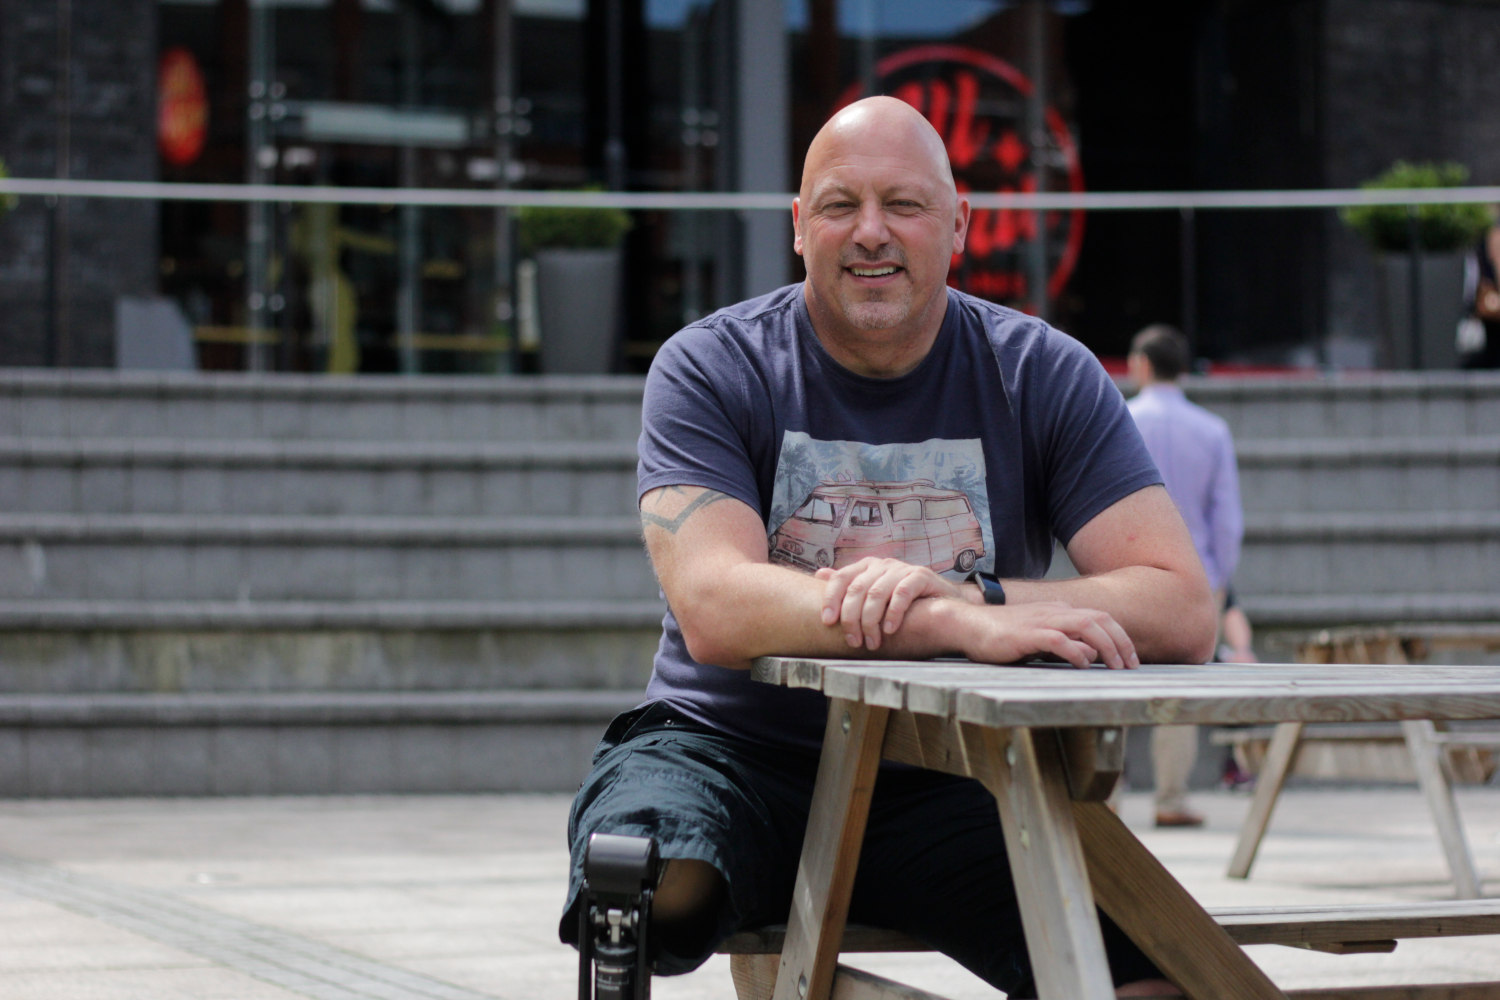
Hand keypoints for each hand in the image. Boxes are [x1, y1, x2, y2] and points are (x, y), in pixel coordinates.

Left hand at [815, 557, 964, 650]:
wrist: (943, 602)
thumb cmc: (904, 602)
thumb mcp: (874, 593)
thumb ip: (850, 585)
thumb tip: (819, 574)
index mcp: (866, 567)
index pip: (841, 578)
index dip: (831, 599)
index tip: (827, 622)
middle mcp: (882, 564)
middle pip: (857, 589)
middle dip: (852, 618)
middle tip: (853, 641)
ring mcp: (902, 569)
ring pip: (877, 593)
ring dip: (871, 621)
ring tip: (872, 642)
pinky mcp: (921, 576)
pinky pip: (901, 593)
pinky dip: (893, 613)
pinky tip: (890, 630)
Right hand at [965, 601, 1138, 669]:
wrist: (967, 624)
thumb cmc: (1000, 635)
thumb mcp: (1039, 640)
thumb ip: (1065, 644)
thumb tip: (1091, 654)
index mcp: (1058, 610)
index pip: (1100, 618)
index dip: (1120, 637)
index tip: (1130, 659)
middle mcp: (1054, 611)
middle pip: (1100, 619)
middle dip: (1121, 642)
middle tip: (1131, 665)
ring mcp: (1041, 620)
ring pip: (1086, 625)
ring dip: (1107, 646)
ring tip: (1116, 666)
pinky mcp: (1027, 634)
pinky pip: (1059, 639)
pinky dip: (1076, 651)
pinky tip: (1084, 664)